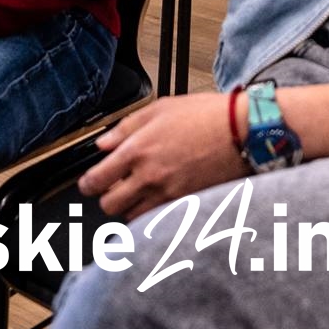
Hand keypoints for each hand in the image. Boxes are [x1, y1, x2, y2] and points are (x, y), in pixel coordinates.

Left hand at [78, 92, 244, 218]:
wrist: (242, 130)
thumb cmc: (205, 116)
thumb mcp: (159, 109)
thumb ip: (125, 128)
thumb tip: (103, 143)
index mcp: (138, 150)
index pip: (97, 180)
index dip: (87, 185)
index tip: (88, 184)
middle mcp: (150, 177)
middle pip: (110, 206)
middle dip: (107, 198)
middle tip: (114, 187)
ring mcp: (169, 195)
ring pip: (133, 217)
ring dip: (130, 207)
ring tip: (139, 191)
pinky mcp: (187, 205)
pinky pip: (158, 219)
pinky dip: (153, 213)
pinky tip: (159, 197)